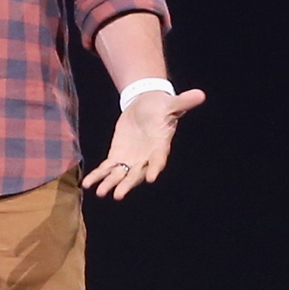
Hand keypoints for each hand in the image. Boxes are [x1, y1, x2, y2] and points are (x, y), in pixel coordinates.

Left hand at [84, 85, 206, 200]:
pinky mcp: (118, 155)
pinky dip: (98, 175)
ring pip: (120, 175)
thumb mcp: (171, 103)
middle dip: (127, 184)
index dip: (154, 168)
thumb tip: (201, 94)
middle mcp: (146, 157)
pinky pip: (107, 168)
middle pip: (136, 174)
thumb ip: (183, 102)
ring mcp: (131, 159)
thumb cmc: (161, 107)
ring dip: (110, 183)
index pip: (158, 159)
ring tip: (99, 192)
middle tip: (117, 195)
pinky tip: (87, 183)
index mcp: (160, 146)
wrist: (147, 107)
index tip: (150, 178)